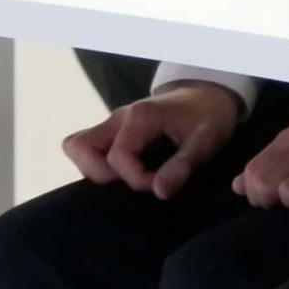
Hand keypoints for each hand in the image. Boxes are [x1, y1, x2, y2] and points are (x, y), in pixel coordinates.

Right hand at [63, 82, 241, 198]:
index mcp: (139, 116)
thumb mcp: (206, 140)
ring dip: (97, 170)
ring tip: (131, 178)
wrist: (208, 97)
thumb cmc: (209, 116)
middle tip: (137, 181)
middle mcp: (117, 118)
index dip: (136, 178)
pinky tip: (127, 174)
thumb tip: (160, 192)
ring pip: (79, 148)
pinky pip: (89, 150)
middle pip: (80, 148)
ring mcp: (111, 124)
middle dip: (103, 175)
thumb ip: (183, 164)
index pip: (117, 157)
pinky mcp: (112, 133)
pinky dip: (99, 166)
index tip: (162, 183)